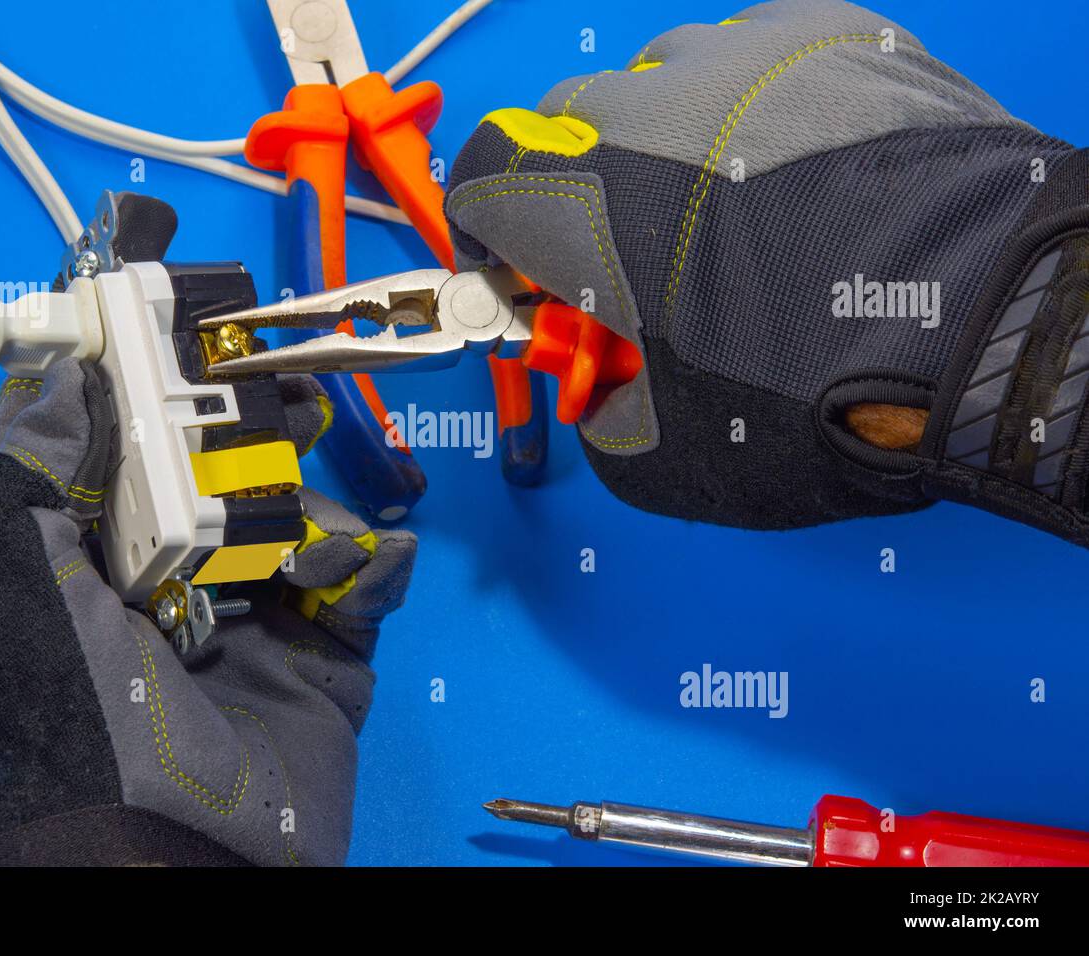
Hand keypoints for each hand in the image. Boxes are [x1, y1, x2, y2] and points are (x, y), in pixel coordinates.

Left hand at [0, 358, 415, 865]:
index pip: (143, 464)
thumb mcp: (17, 585)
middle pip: (236, 484)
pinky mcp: (325, 664)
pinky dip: (375, 565)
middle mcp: (179, 591)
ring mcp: (258, 627)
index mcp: (102, 569)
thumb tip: (56, 375)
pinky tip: (368, 564)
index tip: (208, 353)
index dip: (176, 404)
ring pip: (305, 524)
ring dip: (320, 512)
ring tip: (312, 546)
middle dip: (268, 438)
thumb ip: (27, 473)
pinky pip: (364, 591)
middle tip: (295, 405)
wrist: (171, 852)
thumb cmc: (80, 714)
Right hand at [445, 0, 1088, 545]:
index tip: (518, 268)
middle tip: (629, 255)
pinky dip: (751, 107)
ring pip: (662, 76)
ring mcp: (742, 62)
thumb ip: (595, 407)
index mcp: (580, 203)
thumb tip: (603, 385)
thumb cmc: (815, 397)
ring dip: (666, 136)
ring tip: (726, 206)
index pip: (481, 175)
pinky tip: (793, 165)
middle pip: (565, 119)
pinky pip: (755, 57)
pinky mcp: (831, 40)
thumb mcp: (662, 458)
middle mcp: (646, 108)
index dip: (490, 229)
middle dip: (578, 185)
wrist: (978, 331)